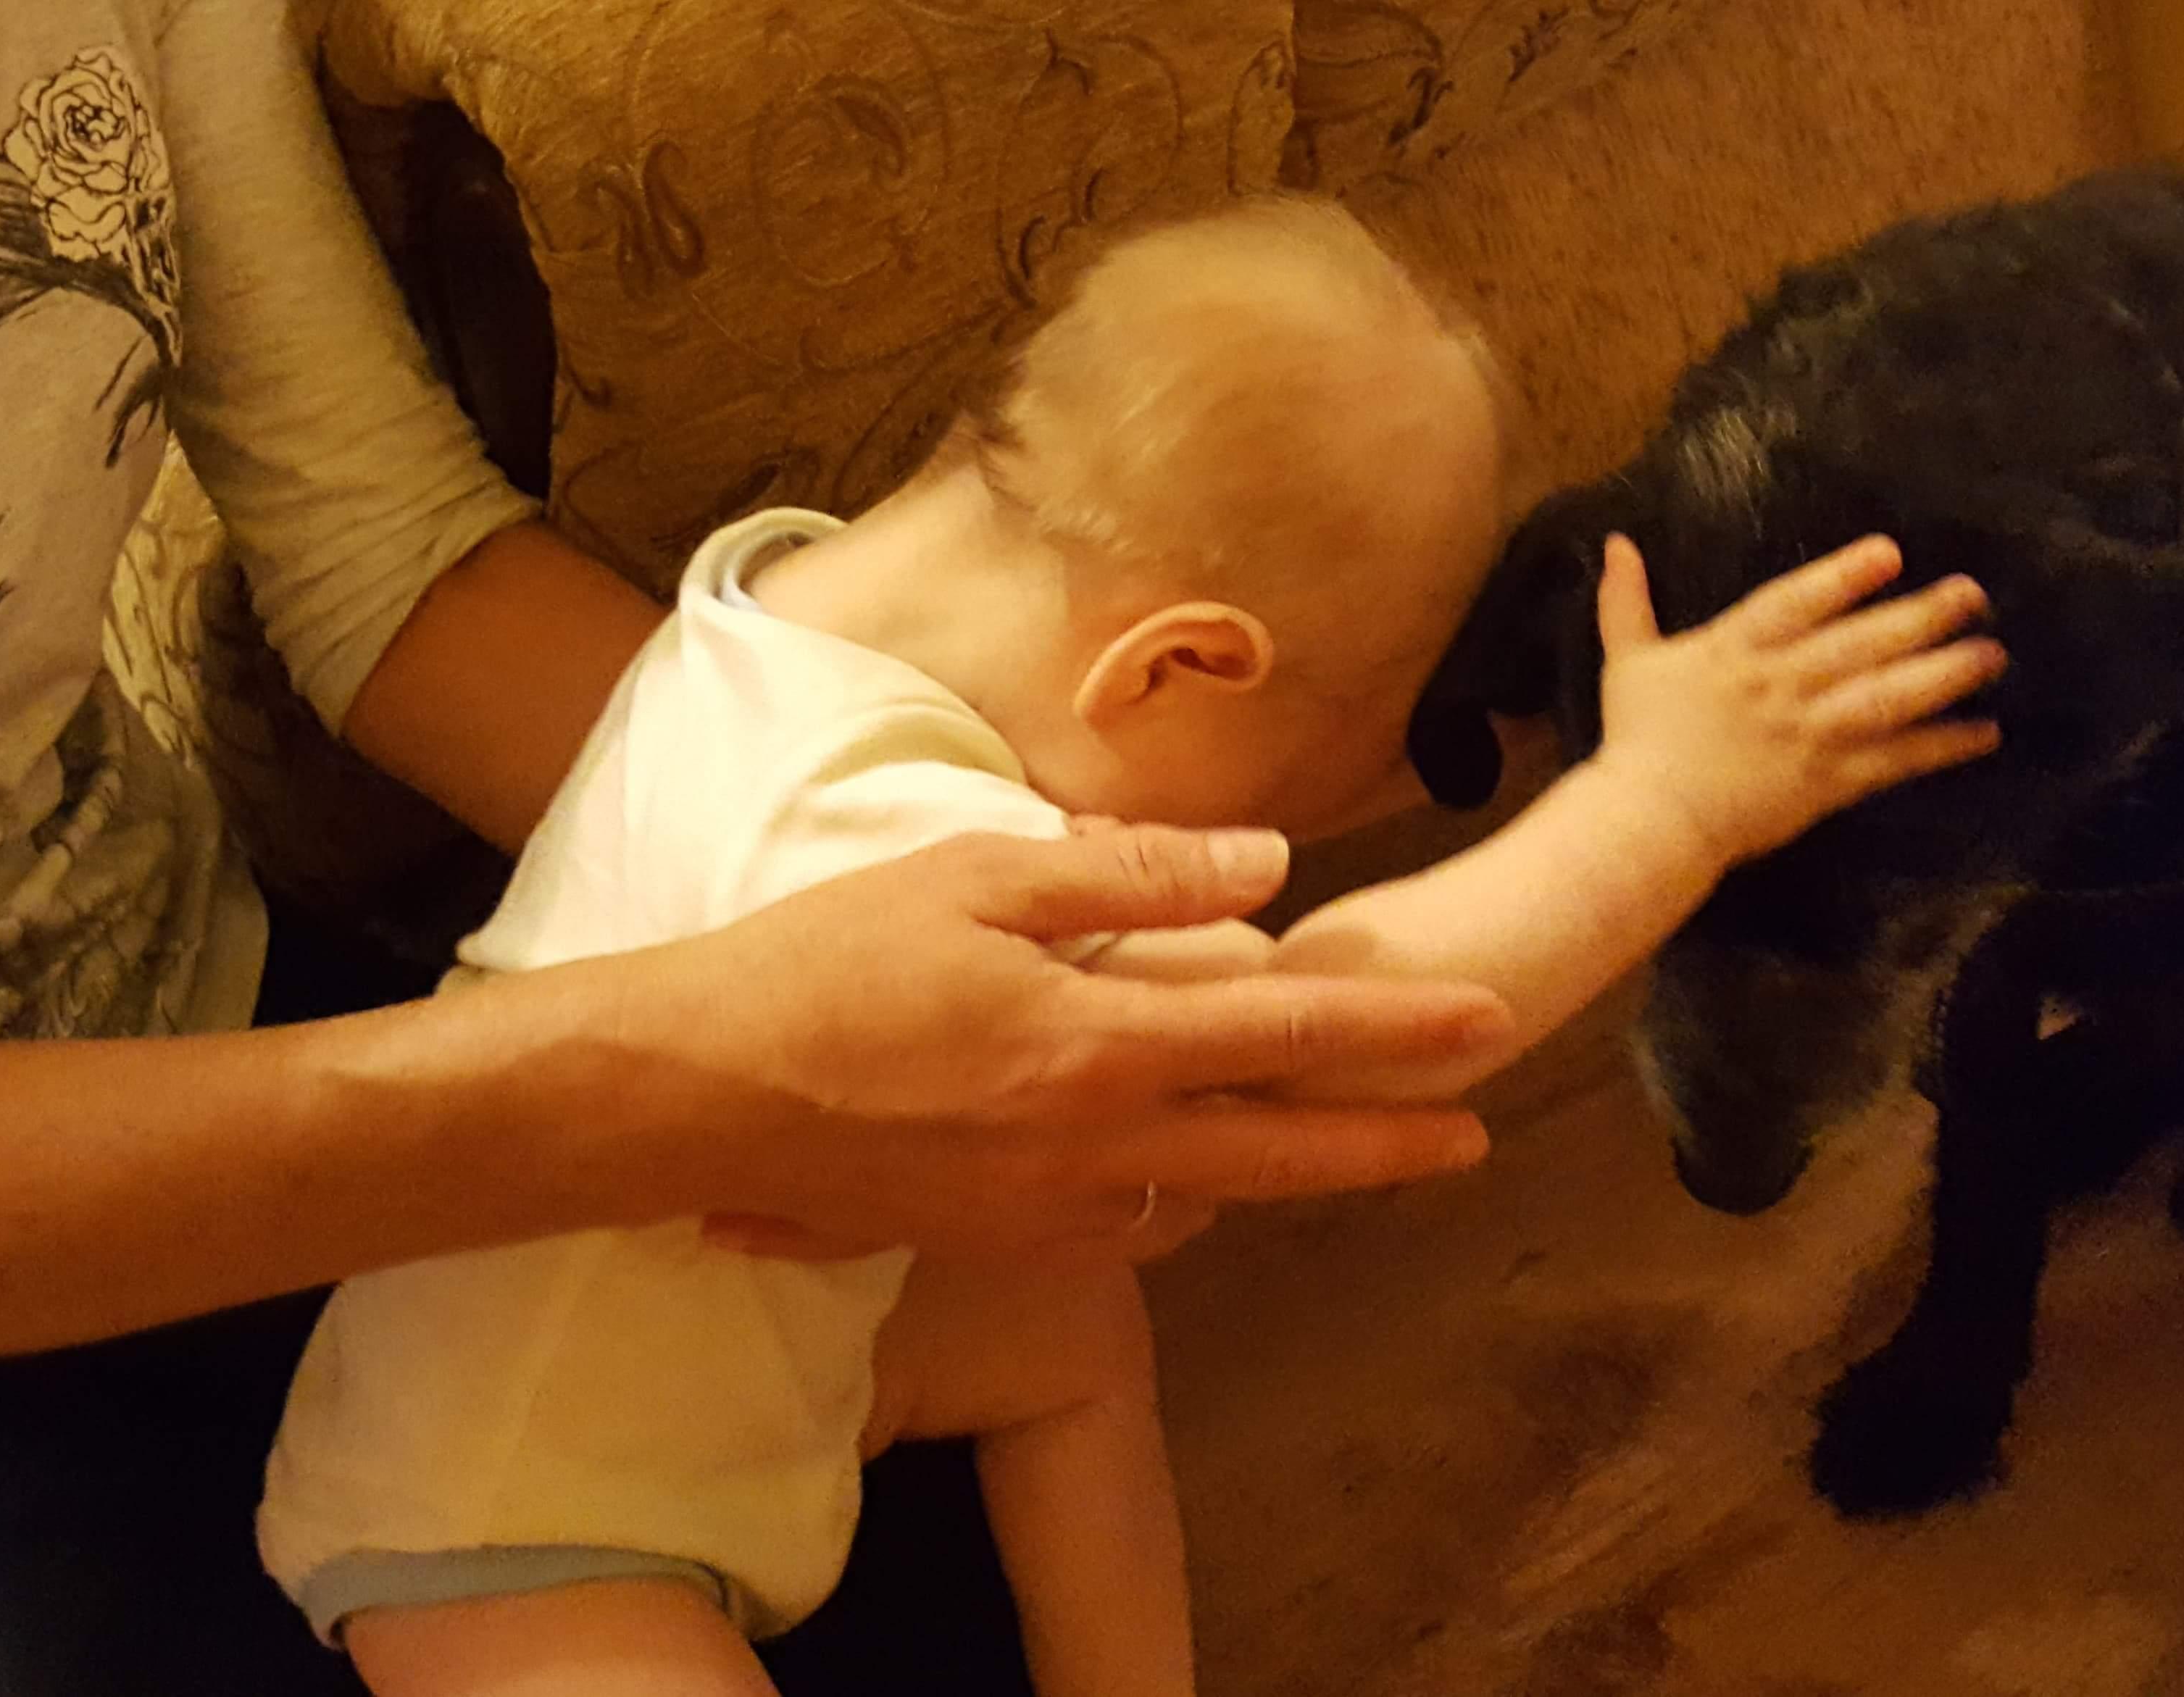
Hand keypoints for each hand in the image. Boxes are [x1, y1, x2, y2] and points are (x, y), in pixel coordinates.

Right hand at [635, 824, 1515, 1261]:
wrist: (696, 1096)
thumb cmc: (827, 964)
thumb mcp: (977, 880)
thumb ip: (1132, 877)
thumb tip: (1268, 866)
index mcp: (1097, 1046)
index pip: (1283, 1032)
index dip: (1395, 1027)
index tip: (1487, 1021)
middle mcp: (1090, 1148)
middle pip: (1278, 1154)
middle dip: (1387, 1144)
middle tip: (1474, 1136)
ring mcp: (1044, 1211)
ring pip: (1199, 1200)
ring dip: (1273, 1172)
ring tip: (1323, 1138)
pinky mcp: (993, 1241)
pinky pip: (1119, 1225)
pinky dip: (1169, 1195)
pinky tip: (1167, 1162)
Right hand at [1589, 533, 2003, 867]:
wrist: (1649, 821)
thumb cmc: (1638, 739)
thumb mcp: (1629, 661)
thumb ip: (1627, 601)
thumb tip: (1617, 543)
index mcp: (1735, 650)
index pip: (1795, 602)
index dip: (1843, 577)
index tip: (1891, 554)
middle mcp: (1780, 684)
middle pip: (1862, 643)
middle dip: (1922, 616)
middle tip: (1974, 594)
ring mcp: (1809, 734)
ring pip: (1889, 697)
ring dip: (1946, 675)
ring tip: (1992, 654)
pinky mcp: (1827, 781)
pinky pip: (1895, 760)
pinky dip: (1941, 746)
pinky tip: (1984, 732)